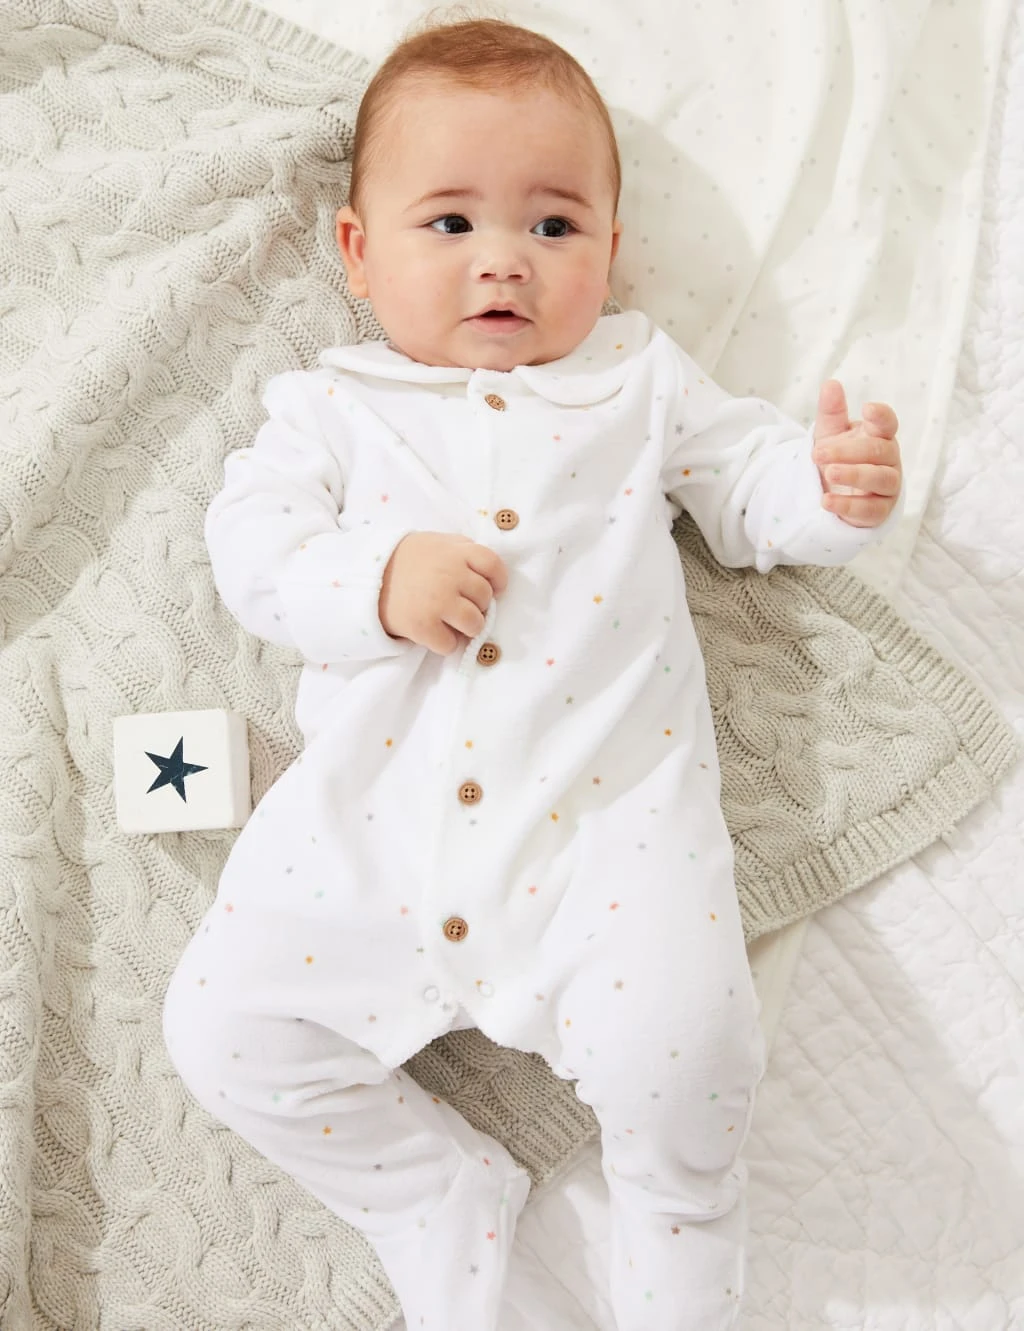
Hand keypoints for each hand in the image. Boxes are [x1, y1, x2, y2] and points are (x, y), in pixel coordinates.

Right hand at [379, 531, 507, 654]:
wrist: (365, 578)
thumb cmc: (403, 560)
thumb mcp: (434, 542)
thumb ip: (461, 549)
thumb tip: (488, 570)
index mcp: (455, 552)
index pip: (493, 565)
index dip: (499, 580)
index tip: (495, 589)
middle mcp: (451, 575)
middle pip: (485, 598)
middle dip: (477, 605)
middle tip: (462, 606)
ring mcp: (438, 602)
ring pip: (475, 624)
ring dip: (467, 627)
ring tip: (452, 623)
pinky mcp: (423, 626)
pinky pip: (450, 644)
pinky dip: (446, 643)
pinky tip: (435, 633)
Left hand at [811, 380, 902, 528]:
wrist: (835, 491)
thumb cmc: (839, 457)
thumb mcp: (830, 433)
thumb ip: (831, 411)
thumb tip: (830, 384)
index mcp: (879, 436)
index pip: (888, 423)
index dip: (881, 416)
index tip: (867, 409)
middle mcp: (889, 460)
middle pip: (878, 451)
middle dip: (848, 451)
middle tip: (819, 453)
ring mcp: (888, 486)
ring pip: (880, 479)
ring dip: (854, 476)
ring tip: (829, 474)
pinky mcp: (880, 511)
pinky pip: (870, 509)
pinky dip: (848, 506)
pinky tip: (826, 502)